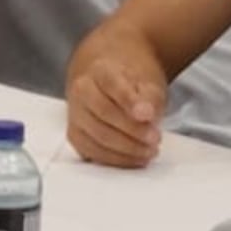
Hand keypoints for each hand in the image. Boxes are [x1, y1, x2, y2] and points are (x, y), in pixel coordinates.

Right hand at [67, 54, 166, 168]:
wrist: (110, 93)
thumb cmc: (131, 89)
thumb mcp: (147, 85)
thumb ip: (150, 98)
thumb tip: (147, 115)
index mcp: (100, 71)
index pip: (112, 84)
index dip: (129, 101)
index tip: (148, 114)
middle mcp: (82, 90)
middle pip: (104, 112)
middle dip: (132, 129)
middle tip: (155, 138)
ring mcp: (75, 114)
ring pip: (98, 136)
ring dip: (127, 148)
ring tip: (150, 150)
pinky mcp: (75, 137)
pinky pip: (94, 153)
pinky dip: (118, 159)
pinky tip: (136, 158)